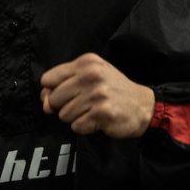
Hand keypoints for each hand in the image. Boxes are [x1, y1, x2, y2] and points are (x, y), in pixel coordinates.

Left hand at [40, 53, 154, 137]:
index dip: (51, 90)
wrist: (144, 105)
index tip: (65, 94)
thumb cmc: (113, 90)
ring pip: (64, 115)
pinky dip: (85, 127)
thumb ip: (64, 86)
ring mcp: (96, 94)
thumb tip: (45, 104)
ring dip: (76, 118)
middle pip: (53, 99)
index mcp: (86, 63)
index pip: (48, 78)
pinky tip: (97, 120)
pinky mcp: (102, 113)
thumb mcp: (90, 78)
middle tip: (83, 104)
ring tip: (92, 111)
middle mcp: (90, 75)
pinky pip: (77, 126)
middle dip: (64, 106)